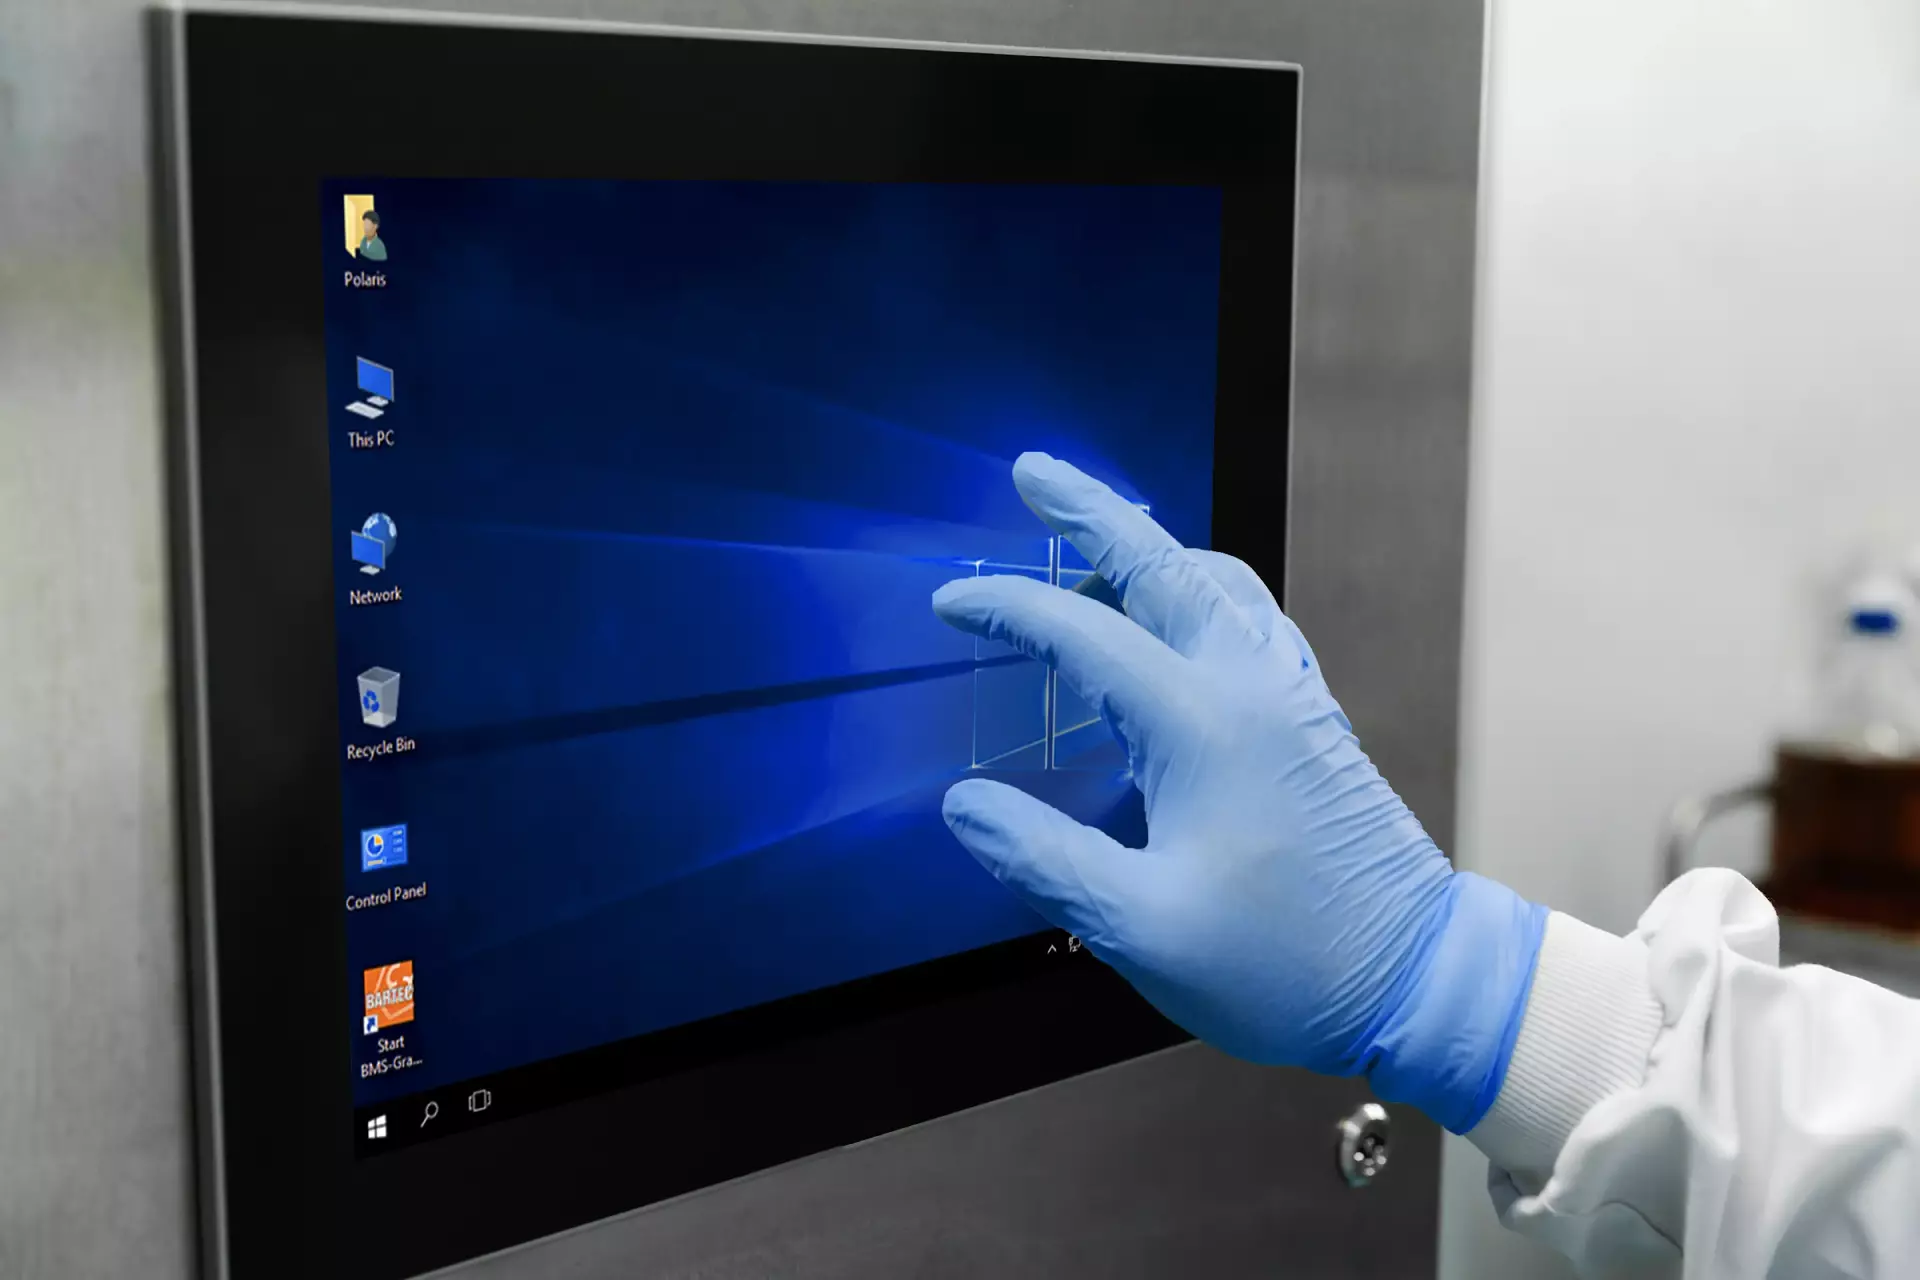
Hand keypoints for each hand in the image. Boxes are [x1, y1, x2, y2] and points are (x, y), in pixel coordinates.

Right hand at [931, 453, 1544, 1131]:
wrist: (1417, 978)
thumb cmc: (1287, 963)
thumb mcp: (1140, 926)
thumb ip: (1043, 858)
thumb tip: (968, 807)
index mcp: (1200, 724)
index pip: (1081, 633)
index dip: (1008, 609)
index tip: (952, 604)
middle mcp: (1250, 687)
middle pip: (1161, 562)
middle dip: (1091, 510)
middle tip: (1036, 474)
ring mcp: (1290, 696)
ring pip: (1214, 582)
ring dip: (1148, 550)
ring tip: (1091, 554)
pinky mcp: (1312, 720)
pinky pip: (1248, 619)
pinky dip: (1196, 592)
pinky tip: (1176, 621)